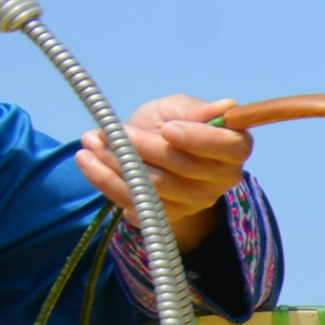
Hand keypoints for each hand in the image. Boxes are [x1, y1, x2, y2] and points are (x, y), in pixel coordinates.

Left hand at [78, 95, 251, 251]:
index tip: (167, 128)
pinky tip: (88, 162)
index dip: (200, 139)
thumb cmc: (168, 123)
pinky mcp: (168, 217)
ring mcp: (197, 202)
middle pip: (183, 168)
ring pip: (155, 186)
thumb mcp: (178, 107)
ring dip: (116, 163)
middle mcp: (224, 179)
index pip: (228, 147)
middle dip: (140, 147)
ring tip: (90, 141)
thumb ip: (195, 108)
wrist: (149, 153)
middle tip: (108, 130)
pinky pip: (135, 202)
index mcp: (235, 148)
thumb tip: (225, 106)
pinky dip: (106, 181)